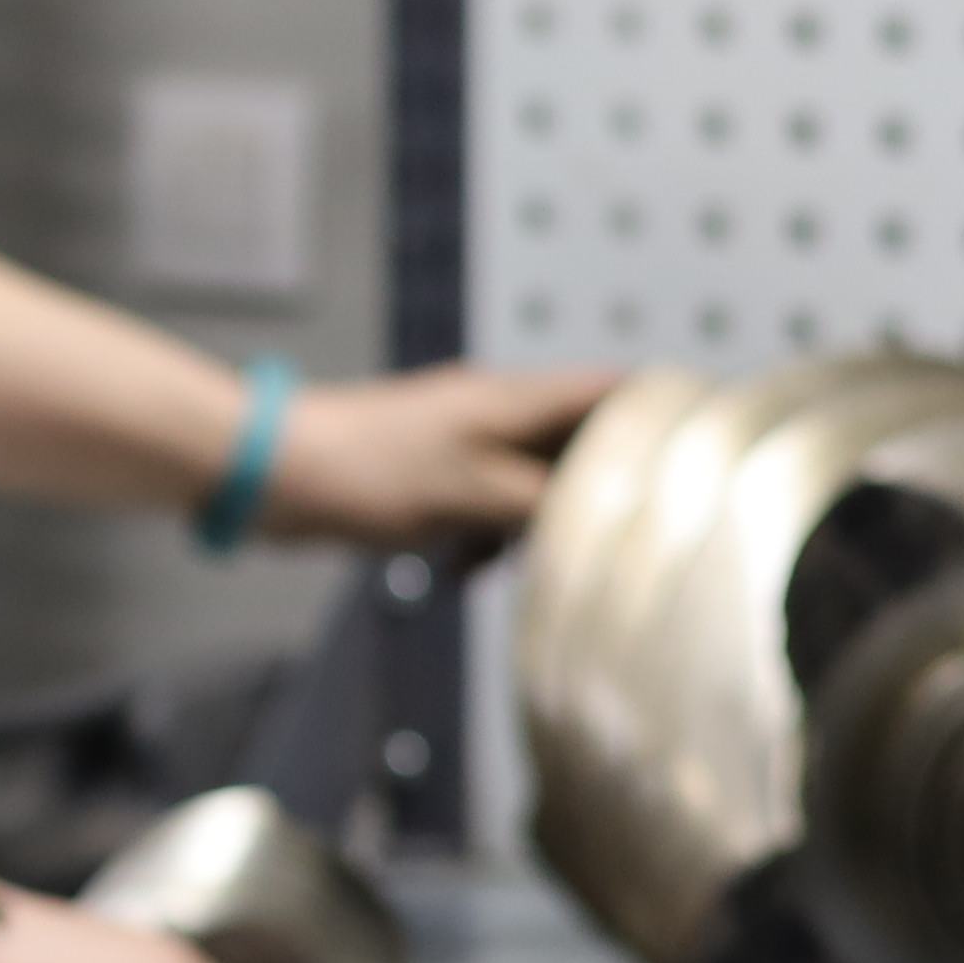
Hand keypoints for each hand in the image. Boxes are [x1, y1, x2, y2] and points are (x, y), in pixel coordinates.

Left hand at [260, 360, 631, 551]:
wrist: (273, 473)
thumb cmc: (370, 473)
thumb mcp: (473, 496)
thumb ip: (545, 503)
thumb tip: (607, 512)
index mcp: (514, 400)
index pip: (613, 391)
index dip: (659, 419)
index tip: (691, 462)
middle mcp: (496, 411)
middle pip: (575, 445)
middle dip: (588, 497)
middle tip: (595, 546)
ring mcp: (461, 441)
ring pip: (527, 484)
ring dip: (528, 529)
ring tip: (506, 566)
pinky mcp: (429, 473)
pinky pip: (480, 505)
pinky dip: (479, 538)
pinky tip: (456, 572)